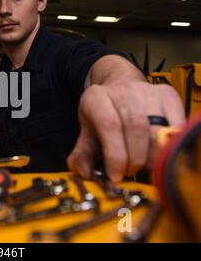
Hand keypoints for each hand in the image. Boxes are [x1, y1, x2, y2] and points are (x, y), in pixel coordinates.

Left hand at [67, 81, 184, 181]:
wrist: (120, 86)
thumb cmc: (103, 113)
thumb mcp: (86, 131)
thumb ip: (83, 154)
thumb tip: (85, 172)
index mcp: (96, 98)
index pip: (109, 125)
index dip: (115, 155)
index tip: (116, 175)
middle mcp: (122, 91)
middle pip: (136, 127)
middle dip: (135, 158)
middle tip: (130, 171)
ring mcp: (148, 92)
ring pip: (159, 128)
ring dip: (153, 155)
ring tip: (144, 165)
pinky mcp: (168, 95)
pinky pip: (176, 126)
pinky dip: (170, 145)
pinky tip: (160, 154)